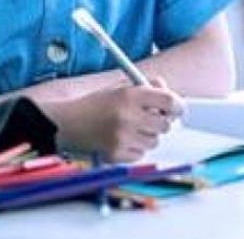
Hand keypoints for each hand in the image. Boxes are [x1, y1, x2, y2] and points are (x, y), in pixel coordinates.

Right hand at [46, 79, 183, 162]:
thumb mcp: (119, 88)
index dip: (177, 106)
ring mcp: (122, 137)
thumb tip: (171, 96)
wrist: (66, 123)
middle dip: (160, 122)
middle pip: (165, 125)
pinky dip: (135, 149)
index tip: (176, 108)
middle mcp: (128, 116)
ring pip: (154, 141)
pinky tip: (120, 140)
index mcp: (129, 95)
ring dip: (147, 136)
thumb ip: (146, 88)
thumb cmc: (95, 104)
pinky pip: (140, 154)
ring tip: (130, 129)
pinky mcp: (116, 155)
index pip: (168, 101)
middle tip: (150, 119)